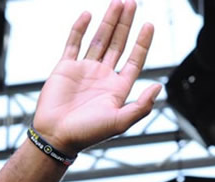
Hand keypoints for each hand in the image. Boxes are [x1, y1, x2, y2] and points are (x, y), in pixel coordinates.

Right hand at [33, 0, 161, 155]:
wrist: (57, 135)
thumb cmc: (88, 133)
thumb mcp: (120, 121)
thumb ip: (141, 106)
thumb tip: (158, 87)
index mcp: (118, 89)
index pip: (134, 60)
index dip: (142, 43)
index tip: (149, 25)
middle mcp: (103, 77)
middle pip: (119, 44)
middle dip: (126, 24)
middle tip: (133, 3)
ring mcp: (85, 70)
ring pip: (100, 40)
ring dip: (109, 21)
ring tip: (117, 2)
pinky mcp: (66, 67)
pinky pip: (74, 43)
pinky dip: (80, 28)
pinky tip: (89, 15)